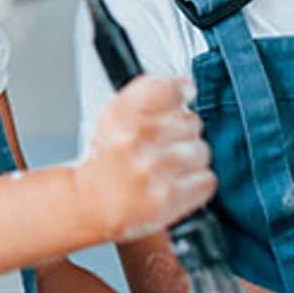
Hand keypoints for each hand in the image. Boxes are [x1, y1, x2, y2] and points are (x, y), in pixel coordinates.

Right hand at [73, 76, 215, 243]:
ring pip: (200, 151)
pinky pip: (205, 180)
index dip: (179, 91)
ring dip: (190, 160)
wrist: (88, 207)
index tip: (183, 94)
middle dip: (182, 133)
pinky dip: (196, 184)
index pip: (166, 88)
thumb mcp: (113, 119)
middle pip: (190, 121)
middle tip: (164, 146)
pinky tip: (177, 184)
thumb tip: (186, 85)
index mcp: (119, 116)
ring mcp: (152, 169)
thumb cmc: (104, 165)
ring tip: (169, 168)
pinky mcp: (167, 198)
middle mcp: (133, 140)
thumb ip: (148, 95)